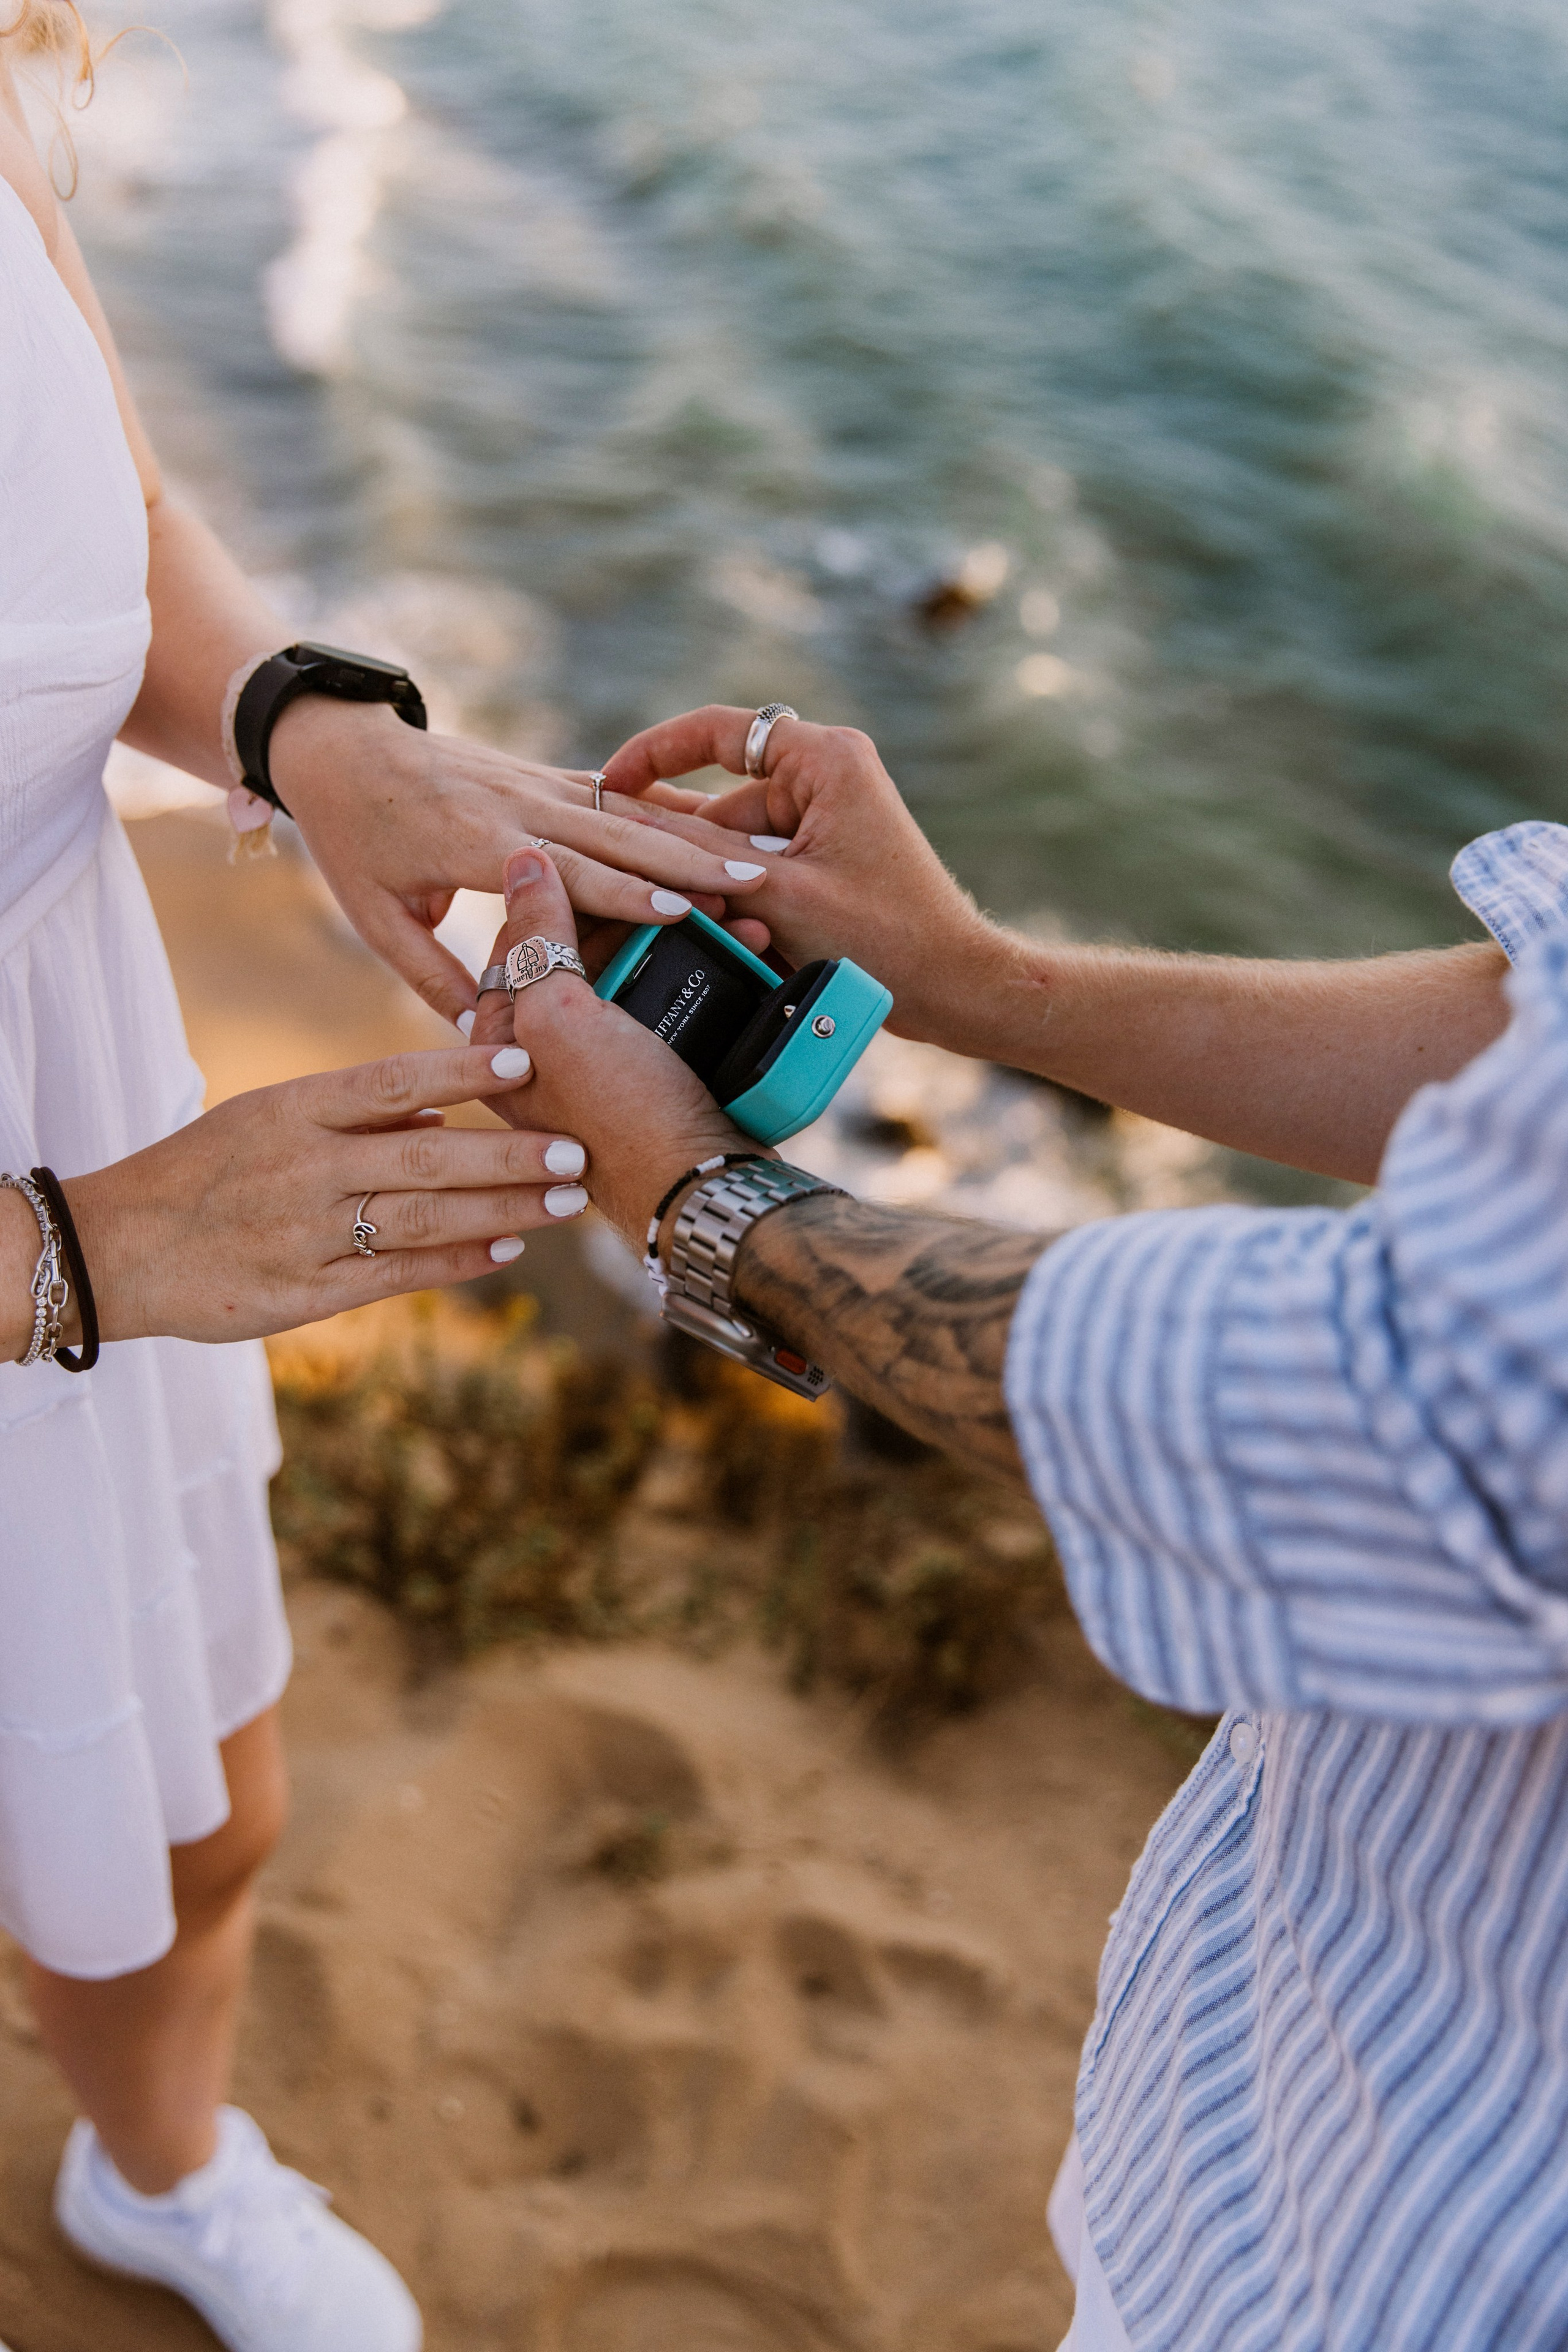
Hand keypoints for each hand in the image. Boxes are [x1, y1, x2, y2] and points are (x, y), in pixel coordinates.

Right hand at [48, 1046, 595, 1348]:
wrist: (118, 1249)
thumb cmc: (202, 1172)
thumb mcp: (264, 1117)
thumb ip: (351, 1113)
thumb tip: (438, 1108)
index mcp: (292, 1110)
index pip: (390, 1080)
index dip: (461, 1073)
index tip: (524, 1066)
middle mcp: (305, 1168)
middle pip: (424, 1155)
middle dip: (508, 1155)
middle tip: (576, 1150)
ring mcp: (307, 1233)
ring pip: (422, 1217)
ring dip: (501, 1210)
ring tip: (563, 1201)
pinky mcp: (307, 1293)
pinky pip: (395, 1274)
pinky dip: (454, 1262)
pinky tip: (505, 1252)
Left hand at [266, 699, 775, 1026]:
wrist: (338, 745)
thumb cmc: (350, 838)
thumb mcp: (377, 918)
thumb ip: (432, 975)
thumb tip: (481, 1037)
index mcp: (473, 843)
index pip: (564, 869)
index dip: (624, 891)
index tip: (682, 912)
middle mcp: (514, 804)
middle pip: (616, 833)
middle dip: (687, 858)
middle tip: (754, 881)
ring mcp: (534, 783)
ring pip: (628, 809)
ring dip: (693, 833)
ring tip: (756, 856)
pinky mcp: (544, 774)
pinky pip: (616, 793)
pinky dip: (669, 809)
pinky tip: (718, 822)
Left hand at [468, 850, 747, 1247]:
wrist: (704, 1189)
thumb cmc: (620, 1116)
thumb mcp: (560, 1021)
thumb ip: (538, 938)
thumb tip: (523, 857)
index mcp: (504, 1040)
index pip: (525, 936)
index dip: (576, 890)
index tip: (629, 868)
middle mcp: (551, 1046)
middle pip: (590, 945)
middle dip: (646, 910)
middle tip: (696, 890)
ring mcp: (610, 1056)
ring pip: (642, 964)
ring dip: (691, 932)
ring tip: (735, 916)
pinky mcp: (664, 1064)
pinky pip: (682, 994)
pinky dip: (715, 965)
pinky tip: (747, 946)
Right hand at [602, 706, 1011, 1052]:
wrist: (953, 988)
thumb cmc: (883, 938)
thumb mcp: (775, 895)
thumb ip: (699, 855)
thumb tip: (624, 825)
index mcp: (824, 757)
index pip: (717, 730)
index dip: (653, 752)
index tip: (607, 785)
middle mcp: (827, 773)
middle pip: (723, 798)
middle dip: (688, 848)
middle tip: (642, 888)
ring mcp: (828, 816)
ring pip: (736, 842)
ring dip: (715, 884)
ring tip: (706, 930)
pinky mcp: (826, 857)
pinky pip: (760, 867)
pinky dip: (740, 899)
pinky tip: (733, 939)